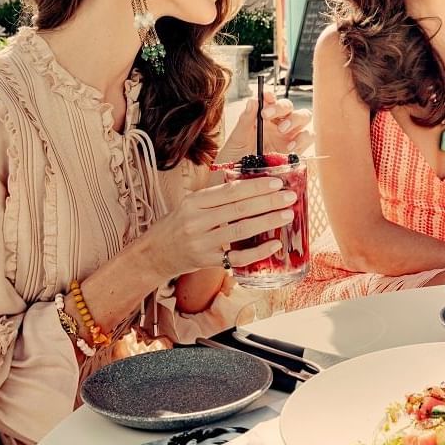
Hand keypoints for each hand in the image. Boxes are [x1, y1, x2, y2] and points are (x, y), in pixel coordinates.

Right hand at [142, 175, 297, 279]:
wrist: (154, 254)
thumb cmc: (177, 225)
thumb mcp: (191, 204)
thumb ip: (216, 197)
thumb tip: (250, 185)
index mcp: (194, 201)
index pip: (230, 191)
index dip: (255, 186)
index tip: (276, 182)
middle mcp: (197, 220)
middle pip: (238, 209)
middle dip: (268, 201)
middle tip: (290, 197)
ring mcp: (202, 243)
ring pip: (240, 230)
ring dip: (267, 222)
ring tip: (286, 215)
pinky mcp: (207, 262)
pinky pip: (237, 257)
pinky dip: (257, 252)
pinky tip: (274, 244)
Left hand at [232, 86, 312, 156]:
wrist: (240, 184)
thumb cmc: (236, 160)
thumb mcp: (236, 140)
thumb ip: (245, 120)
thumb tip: (253, 100)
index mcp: (263, 118)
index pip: (270, 100)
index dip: (270, 95)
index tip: (265, 96)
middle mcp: (278, 124)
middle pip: (289, 106)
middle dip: (281, 107)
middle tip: (267, 115)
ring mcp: (290, 136)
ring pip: (303, 118)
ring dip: (295, 120)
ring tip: (281, 130)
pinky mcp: (298, 151)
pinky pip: (308, 139)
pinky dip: (302, 139)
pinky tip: (289, 147)